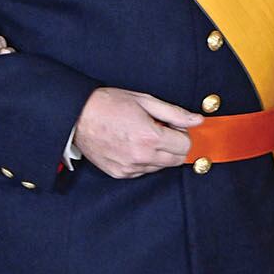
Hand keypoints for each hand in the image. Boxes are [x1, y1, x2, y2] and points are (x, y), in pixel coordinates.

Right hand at [74, 86, 202, 178]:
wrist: (77, 116)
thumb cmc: (108, 104)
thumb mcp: (144, 101)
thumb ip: (174, 113)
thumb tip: (197, 121)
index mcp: (150, 137)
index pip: (185, 146)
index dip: (181, 134)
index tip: (171, 126)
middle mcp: (141, 156)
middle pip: (176, 160)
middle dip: (173, 145)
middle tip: (158, 130)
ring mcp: (130, 168)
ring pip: (160, 167)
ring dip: (158, 154)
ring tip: (140, 136)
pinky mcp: (119, 173)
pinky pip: (143, 172)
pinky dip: (143, 161)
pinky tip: (130, 145)